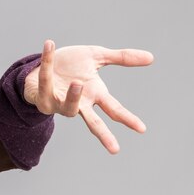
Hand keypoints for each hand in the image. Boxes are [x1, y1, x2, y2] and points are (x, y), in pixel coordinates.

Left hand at [24, 40, 152, 153]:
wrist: (43, 62)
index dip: (127, 118)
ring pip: (67, 106)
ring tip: (78, 83)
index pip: (113, 109)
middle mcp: (78, 103)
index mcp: (94, 95)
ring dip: (73, 96)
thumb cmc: (71, 65)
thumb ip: (121, 58)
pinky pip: (45, 79)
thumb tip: (151, 57)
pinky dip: (46, 61)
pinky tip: (49, 45)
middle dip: (103, 134)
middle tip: (115, 149)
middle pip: (93, 122)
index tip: (142, 129)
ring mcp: (60, 103)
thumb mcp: (97, 57)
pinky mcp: (42, 97)